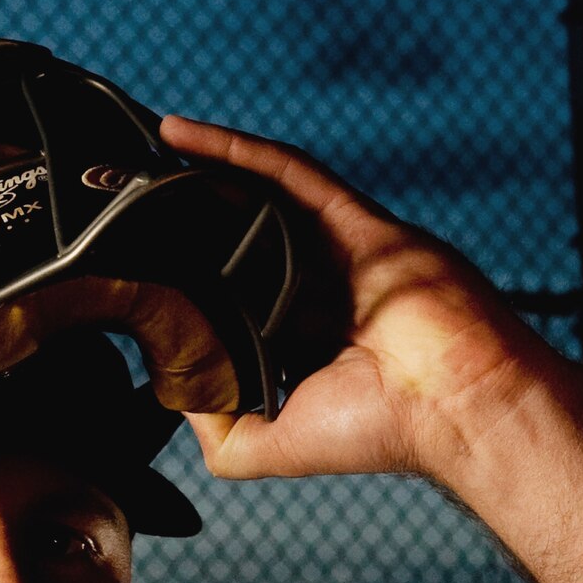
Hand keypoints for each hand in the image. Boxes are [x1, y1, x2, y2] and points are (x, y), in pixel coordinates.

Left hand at [159, 114, 566, 481]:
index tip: (132, 268)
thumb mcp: (272, 445)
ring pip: (259, 197)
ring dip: (204, 173)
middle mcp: (317, 291)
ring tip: (146, 157)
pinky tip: (187, 137)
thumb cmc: (383, 429)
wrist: (457, 404)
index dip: (187, 279)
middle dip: (188, 218)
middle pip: (241, 238)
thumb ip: (219, 432)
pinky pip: (290, 173)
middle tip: (125, 202)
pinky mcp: (356, 221)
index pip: (234, 298)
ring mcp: (338, 251)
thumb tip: (171, 397)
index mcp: (301, 340)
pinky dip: (238, 151)